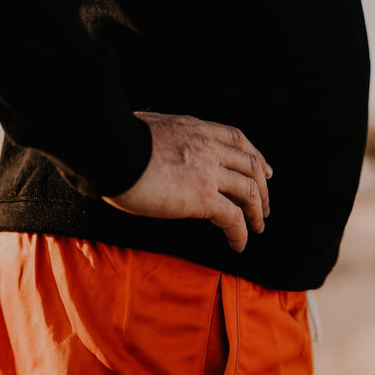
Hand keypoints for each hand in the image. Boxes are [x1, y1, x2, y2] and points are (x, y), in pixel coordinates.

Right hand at [103, 112, 271, 251]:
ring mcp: (208, 171)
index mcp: (194, 128)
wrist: (110, 149)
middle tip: (265, 206)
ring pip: (249, 192)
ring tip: (258, 228)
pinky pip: (233, 218)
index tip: (264, 170)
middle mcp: (207, 147)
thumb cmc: (112, 143)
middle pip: (251, 165)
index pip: (236, 138)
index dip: (255, 155)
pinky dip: (240, 234)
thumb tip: (146, 152)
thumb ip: (158, 140)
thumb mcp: (143, 129)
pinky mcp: (203, 197)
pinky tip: (239, 245)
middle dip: (263, 187)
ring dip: (258, 211)